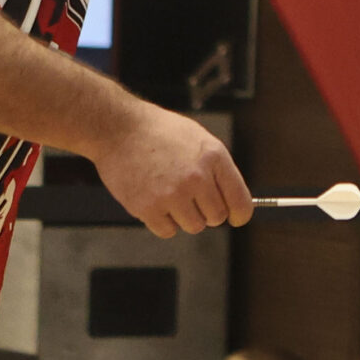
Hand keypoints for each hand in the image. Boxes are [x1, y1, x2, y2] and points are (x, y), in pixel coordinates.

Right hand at [92, 105, 252, 236]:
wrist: (118, 128)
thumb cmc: (159, 132)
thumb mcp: (199, 139)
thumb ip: (218, 169)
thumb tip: (232, 199)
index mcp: (213, 157)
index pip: (240, 201)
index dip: (239, 214)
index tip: (236, 217)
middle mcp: (196, 177)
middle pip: (216, 217)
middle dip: (207, 211)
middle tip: (191, 197)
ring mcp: (172, 194)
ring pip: (194, 227)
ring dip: (184, 216)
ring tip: (170, 194)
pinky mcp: (148, 208)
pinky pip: (168, 231)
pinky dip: (162, 221)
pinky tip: (155, 199)